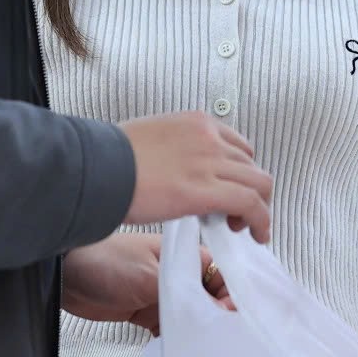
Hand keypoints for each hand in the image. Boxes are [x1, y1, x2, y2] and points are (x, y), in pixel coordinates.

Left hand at [66, 231, 232, 333]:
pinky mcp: (149, 314)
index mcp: (185, 256)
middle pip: (212, 298)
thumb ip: (185, 293)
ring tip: (207, 348)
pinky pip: (173, 329)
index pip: (223, 275)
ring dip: (199, 330)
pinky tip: (184, 352)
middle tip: (223, 337)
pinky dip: (179, 340)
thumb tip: (220, 310)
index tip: (233, 318)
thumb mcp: (149, 275)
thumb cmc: (103, 261)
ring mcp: (164, 296)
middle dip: (219, 317)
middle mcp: (179, 275)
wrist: (64, 276)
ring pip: (193, 316)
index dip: (232, 296)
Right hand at [122, 112, 271, 241]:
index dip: (239, 172)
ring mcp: (210, 161)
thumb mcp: (150, 139)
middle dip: (251, 191)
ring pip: (259, 183)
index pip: (237, 145)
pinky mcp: (206, 191)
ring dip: (258, 208)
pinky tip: (255, 234)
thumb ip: (174, 151)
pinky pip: (250, 204)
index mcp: (196, 122)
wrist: (96, 168)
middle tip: (237, 214)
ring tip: (245, 228)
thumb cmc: (109, 158)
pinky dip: (261, 220)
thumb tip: (177, 173)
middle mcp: (209, 137)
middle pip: (251, 165)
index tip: (230, 190)